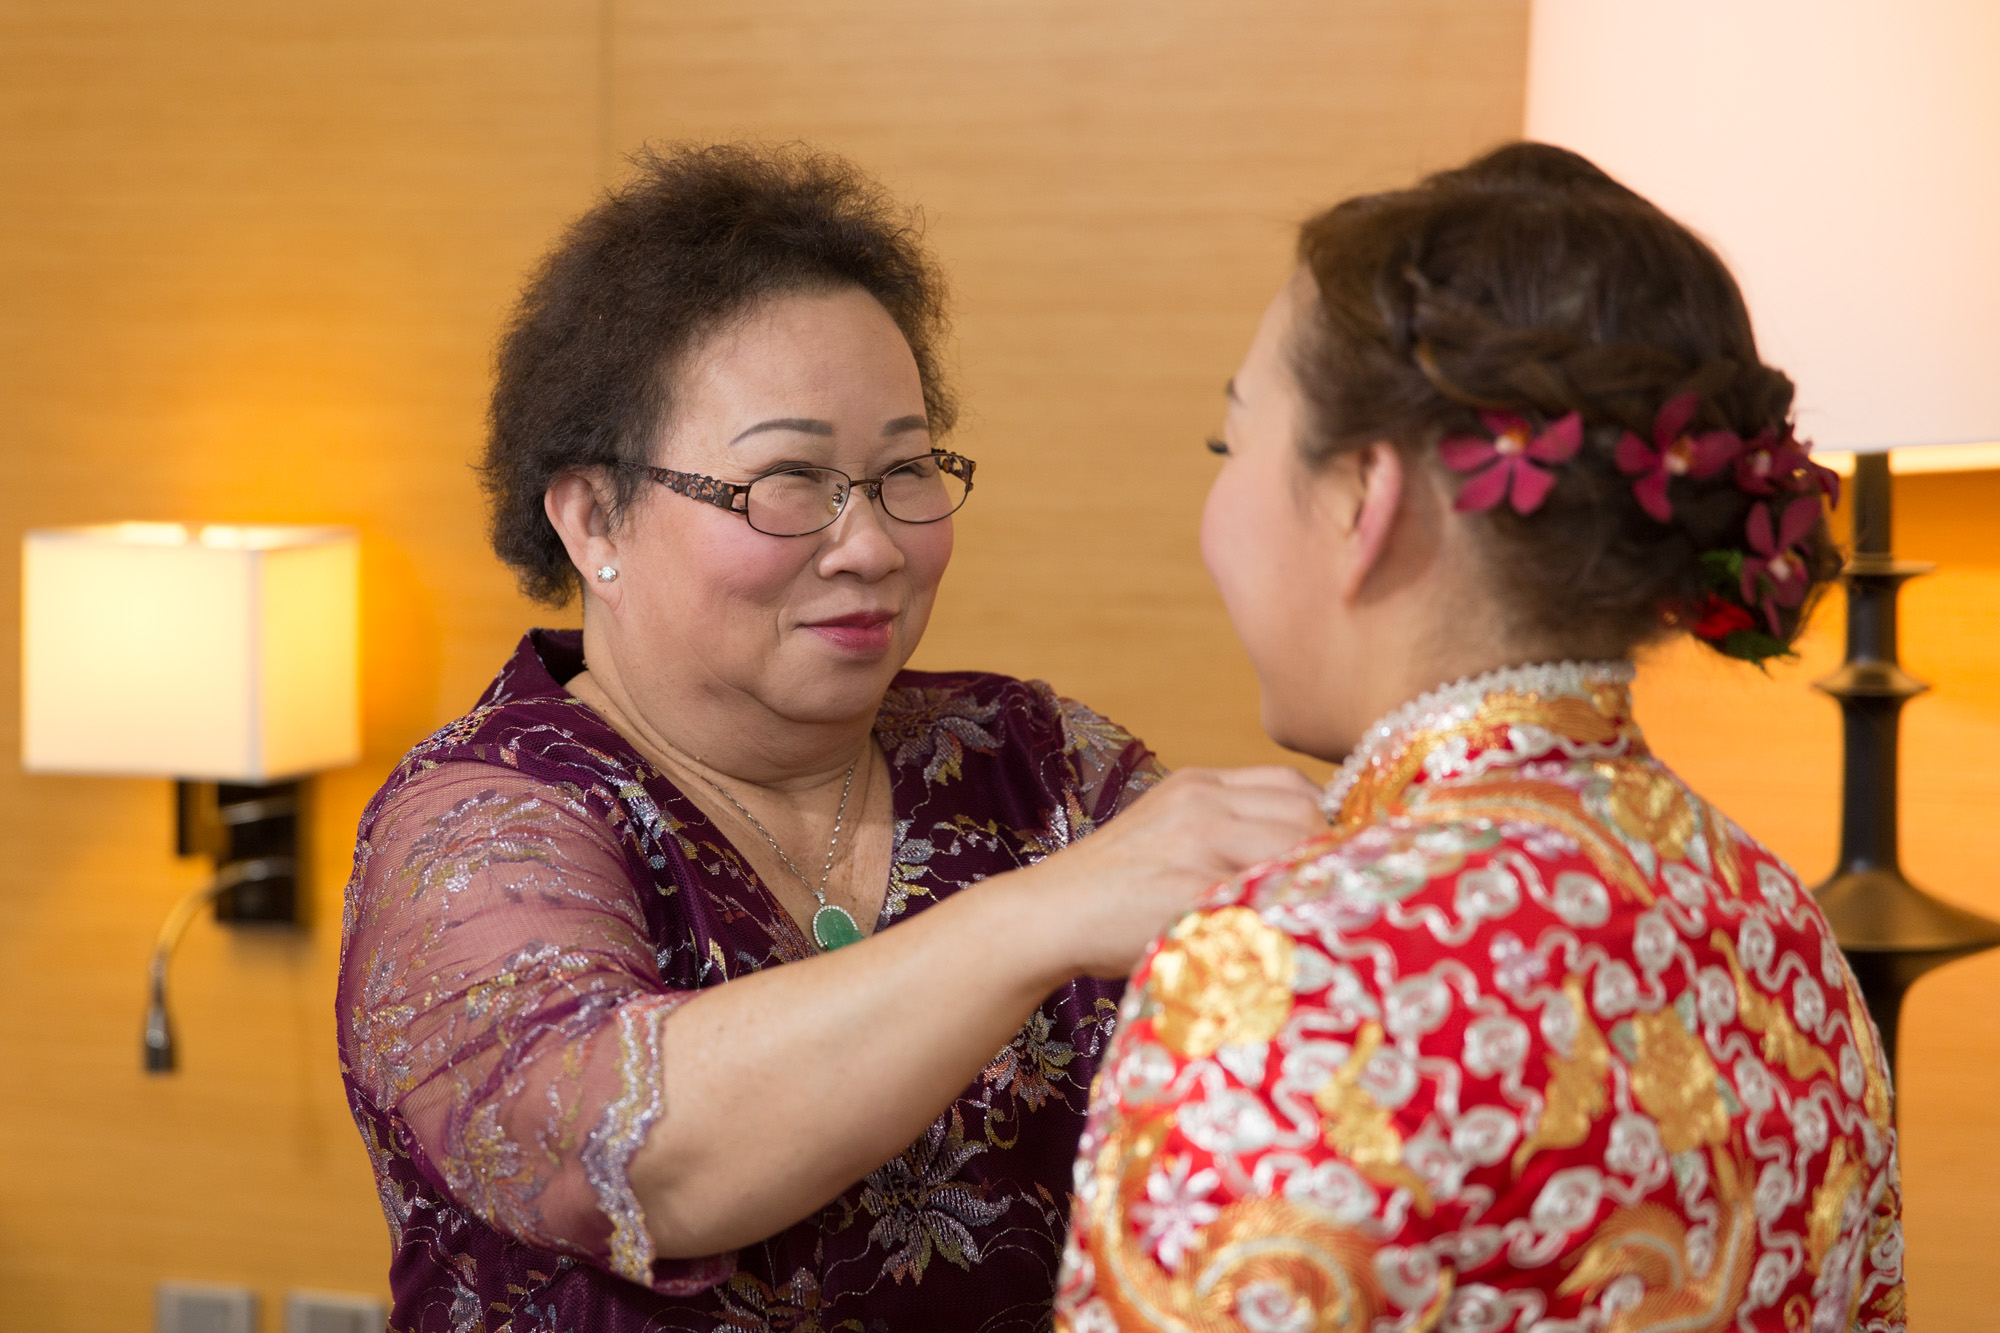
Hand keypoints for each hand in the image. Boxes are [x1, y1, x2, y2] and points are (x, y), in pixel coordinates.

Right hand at [1009, 766, 1327, 979]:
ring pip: (1294, 850)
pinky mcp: (1190, 887)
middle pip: (1304, 814)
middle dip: (1327, 857)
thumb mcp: (1168, 836)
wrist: (1047, 917)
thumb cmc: (1113, 892)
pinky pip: (1264, 895)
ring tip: (1311, 920)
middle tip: (1332, 900)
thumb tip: (1301, 862)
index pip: (1293, 785)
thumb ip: (1223, 833)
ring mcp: (1196, 842)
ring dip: (1312, 887)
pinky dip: (1282, 916)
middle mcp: (1201, 801)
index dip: (1322, 825)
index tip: (1330, 864)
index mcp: (1197, 784)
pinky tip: (1281, 940)